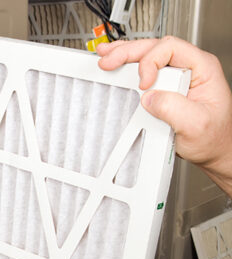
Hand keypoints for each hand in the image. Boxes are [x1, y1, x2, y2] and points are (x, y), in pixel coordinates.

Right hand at [96, 37, 231, 192]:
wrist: (213, 150)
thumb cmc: (212, 137)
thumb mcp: (196, 124)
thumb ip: (173, 108)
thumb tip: (149, 98)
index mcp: (202, 68)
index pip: (171, 49)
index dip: (151, 62)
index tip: (143, 85)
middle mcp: (188, 69)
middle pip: (155, 48)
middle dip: (128, 52)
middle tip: (108, 60)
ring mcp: (175, 78)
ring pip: (148, 56)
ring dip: (125, 55)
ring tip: (106, 56)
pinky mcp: (164, 90)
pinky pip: (144, 73)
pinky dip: (127, 69)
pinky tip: (116, 67)